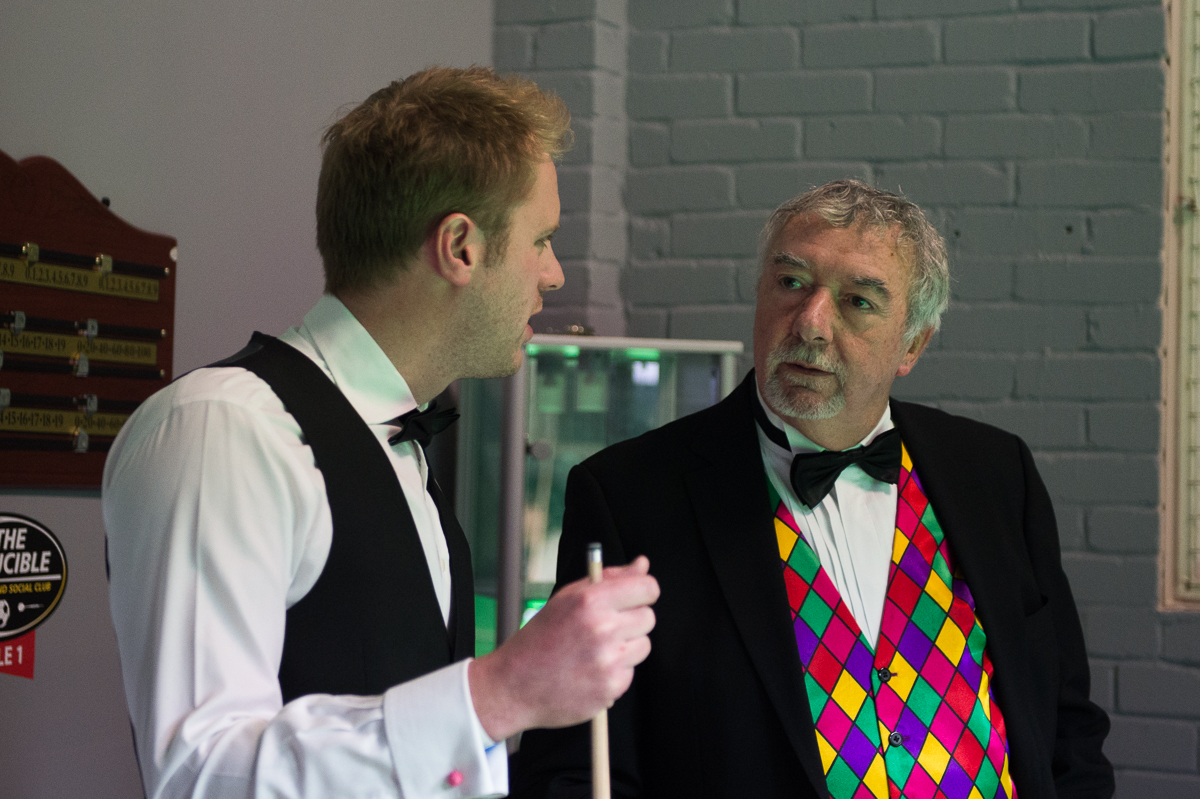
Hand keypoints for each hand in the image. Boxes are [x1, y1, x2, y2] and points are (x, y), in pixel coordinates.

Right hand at [468, 555, 658, 740]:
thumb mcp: (567, 598)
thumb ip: (609, 578)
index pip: (647, 587)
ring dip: (626, 647)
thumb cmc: (541, 637)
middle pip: (648, 617)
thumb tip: (643, 564)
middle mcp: (603, 629)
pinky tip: (590, 671)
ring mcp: (608, 661)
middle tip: (605, 628)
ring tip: (594, 651)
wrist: (514, 685)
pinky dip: (615, 672)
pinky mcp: (611, 688)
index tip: (635, 597)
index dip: (643, 591)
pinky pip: (630, 672)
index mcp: (590, 600)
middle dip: (632, 620)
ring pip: (643, 645)